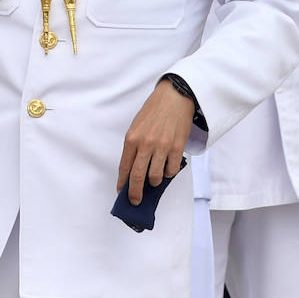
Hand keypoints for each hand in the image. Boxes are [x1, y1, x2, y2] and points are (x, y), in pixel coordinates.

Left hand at [117, 80, 192, 205]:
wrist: (174, 97)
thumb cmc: (154, 111)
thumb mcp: (137, 127)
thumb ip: (134, 147)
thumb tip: (133, 170)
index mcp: (132, 138)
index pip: (124, 167)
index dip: (122, 183)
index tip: (122, 192)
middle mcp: (145, 144)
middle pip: (137, 177)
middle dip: (135, 193)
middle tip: (136, 200)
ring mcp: (161, 146)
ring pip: (155, 177)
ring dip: (154, 182)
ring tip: (154, 178)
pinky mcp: (176, 148)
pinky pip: (170, 170)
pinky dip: (168, 173)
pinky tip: (166, 167)